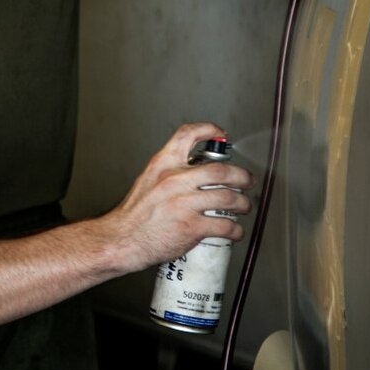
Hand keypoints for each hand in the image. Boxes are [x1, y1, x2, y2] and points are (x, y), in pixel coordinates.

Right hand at [101, 122, 253, 272]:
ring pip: (228, 197)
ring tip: (244, 206)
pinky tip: (235, 231)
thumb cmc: (133, 215)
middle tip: (247, 180)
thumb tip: (193, 172)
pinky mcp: (191, 227)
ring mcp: (184, 204)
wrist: (122, 240)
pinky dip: (236, 229)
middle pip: (221, 169)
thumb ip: (168, 173)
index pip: (186, 135)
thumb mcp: (146, 181)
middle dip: (241, 176)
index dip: (208, 130)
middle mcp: (174, 180)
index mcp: (162, 165)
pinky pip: (225, 226)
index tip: (220, 133)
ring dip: (243, 203)